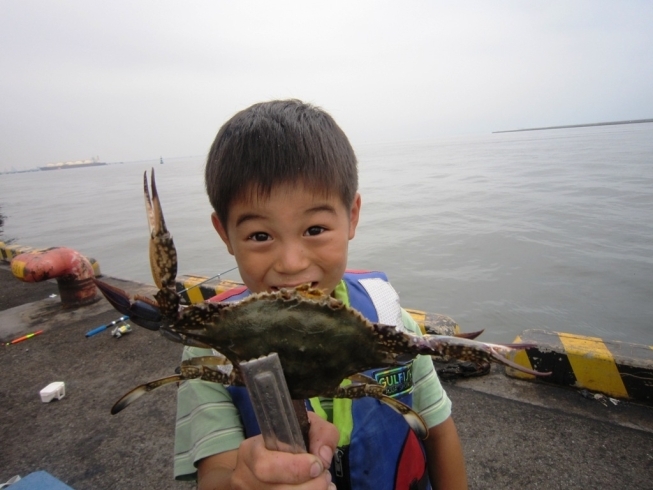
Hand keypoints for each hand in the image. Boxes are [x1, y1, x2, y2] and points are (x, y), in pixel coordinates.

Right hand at [198, 411, 338, 489]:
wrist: (262, 465)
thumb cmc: (284, 443)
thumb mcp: (303, 426)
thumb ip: (320, 433)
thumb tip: (323, 455)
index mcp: (250, 452)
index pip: (265, 465)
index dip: (295, 468)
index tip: (317, 465)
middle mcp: (245, 478)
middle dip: (310, 486)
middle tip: (324, 476)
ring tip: (322, 483)